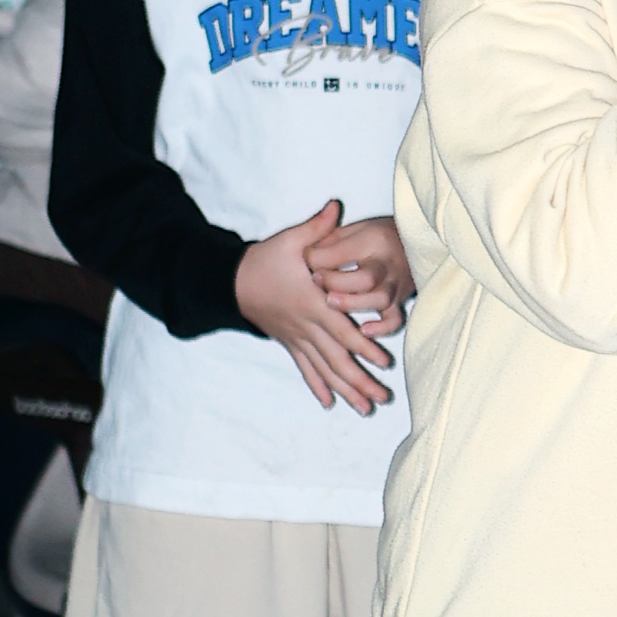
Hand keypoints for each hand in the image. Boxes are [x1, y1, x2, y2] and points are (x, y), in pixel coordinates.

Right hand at [235, 199, 397, 411]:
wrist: (232, 282)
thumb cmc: (266, 260)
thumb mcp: (290, 240)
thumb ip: (317, 227)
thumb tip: (336, 206)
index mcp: (312, 305)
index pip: (343, 330)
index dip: (364, 347)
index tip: (384, 362)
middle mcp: (307, 327)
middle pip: (338, 360)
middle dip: (361, 380)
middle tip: (383, 399)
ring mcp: (298, 339)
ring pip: (325, 370)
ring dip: (346, 390)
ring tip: (366, 410)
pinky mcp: (290, 343)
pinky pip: (305, 368)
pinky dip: (318, 386)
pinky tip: (329, 403)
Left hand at [310, 208, 412, 335]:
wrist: (420, 241)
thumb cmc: (380, 235)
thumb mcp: (355, 227)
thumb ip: (330, 237)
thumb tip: (306, 253)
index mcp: (373, 240)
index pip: (341, 251)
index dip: (317, 257)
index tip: (305, 259)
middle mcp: (387, 263)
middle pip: (365, 278)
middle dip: (336, 282)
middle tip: (316, 281)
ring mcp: (396, 284)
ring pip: (379, 299)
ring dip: (353, 303)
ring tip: (331, 303)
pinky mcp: (400, 301)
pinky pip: (395, 319)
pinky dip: (381, 328)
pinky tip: (363, 331)